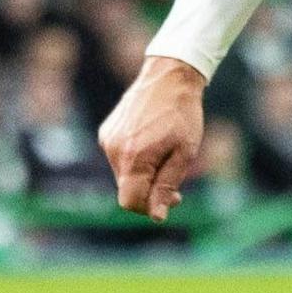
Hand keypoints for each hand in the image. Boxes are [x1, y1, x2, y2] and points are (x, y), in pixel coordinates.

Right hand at [98, 55, 209, 220]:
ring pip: (124, 174)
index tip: (171, 200)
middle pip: (127, 189)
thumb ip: (167, 186)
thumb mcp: (184, 154)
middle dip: (150, 190)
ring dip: (143, 174)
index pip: (130, 202)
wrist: (168, 76)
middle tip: (176, 181)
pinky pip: (119, 157)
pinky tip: (152, 141)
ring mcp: (108, 139)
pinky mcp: (107, 131)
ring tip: (164, 154)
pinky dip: (135, 159)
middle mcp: (114, 150)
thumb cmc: (182, 114)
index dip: (149, 207)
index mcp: (133, 158)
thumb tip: (156, 216)